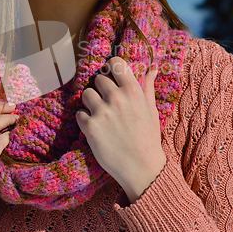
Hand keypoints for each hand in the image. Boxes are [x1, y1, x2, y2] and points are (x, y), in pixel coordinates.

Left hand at [76, 57, 165, 202]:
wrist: (141, 168)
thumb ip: (148, 86)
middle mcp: (116, 98)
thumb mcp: (151, 109)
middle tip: (108, 102)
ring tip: (101, 115)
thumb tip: (153, 68)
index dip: (111, 67)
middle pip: (98, 79)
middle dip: (101, 89)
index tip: (111, 74)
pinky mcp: (90, 127)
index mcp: (133, 91)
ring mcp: (102, 112)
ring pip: (86, 94)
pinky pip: (80, 113)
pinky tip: (96, 129)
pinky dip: (85, 120)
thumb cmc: (148, 138)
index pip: (115, 63)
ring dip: (91, 103)